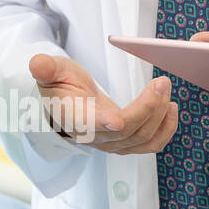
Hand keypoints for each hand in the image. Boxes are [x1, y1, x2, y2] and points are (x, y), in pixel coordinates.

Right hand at [29, 54, 177, 154]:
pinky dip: (166, 129)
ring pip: (143, 139)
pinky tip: (171, 109)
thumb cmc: (61, 87)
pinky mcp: (127, 143)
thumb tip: (37, 64)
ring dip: (161, 116)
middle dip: (149, 107)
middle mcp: (96, 136)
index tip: (117, 118)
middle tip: (162, 82)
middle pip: (127, 131)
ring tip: (166, 90)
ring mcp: (113, 143)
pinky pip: (151, 145)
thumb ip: (46, 68)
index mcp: (76, 119)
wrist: (68, 106)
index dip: (104, 124)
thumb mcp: (52, 72)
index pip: (91, 127)